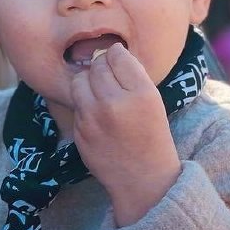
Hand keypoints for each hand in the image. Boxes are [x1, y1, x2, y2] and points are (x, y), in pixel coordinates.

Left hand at [69, 44, 181, 226]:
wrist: (143, 177)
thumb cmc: (152, 135)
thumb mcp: (154, 101)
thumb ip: (132, 75)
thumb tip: (110, 51)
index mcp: (140, 93)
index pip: (117, 55)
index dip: (116, 55)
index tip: (119, 61)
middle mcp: (114, 103)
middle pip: (96, 66)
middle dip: (101, 67)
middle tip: (111, 79)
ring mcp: (93, 119)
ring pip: (79, 81)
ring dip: (87, 82)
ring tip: (99, 93)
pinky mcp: (79, 131)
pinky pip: (76, 104)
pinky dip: (84, 104)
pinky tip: (98, 115)